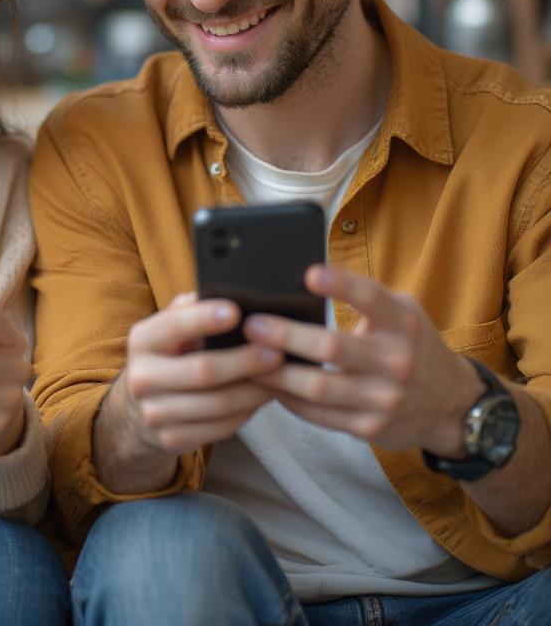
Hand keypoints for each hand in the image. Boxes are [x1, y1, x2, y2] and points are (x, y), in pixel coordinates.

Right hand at [117, 292, 282, 456]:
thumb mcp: (169, 328)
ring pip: (217, 404)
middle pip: (203, 371)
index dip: (205, 319)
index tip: (236, 311)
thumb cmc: (169, 355)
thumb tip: (230, 292)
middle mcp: (141, 378)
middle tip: (277, 352)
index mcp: (142, 341)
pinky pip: (220, 428)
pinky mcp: (171, 440)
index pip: (173, 326)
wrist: (139, 408)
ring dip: (254, 390)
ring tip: (279, 377)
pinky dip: (246, 412)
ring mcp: (154, 413)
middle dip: (245, 361)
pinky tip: (261, 397)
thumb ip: (191, 309)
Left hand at [247, 265, 479, 453]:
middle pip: (331, 347)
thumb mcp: (402, 313)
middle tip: (252, 326)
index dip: (340, 284)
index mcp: (401, 322)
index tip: (309, 274)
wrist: (454, 406)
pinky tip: (268, 385)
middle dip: (285, 336)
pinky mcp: (371, 427)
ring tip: (247, 359)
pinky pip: (319, 415)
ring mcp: (384, 397)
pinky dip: (288, 400)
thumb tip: (307, 278)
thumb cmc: (412, 345)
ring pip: (318, 387)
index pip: (371, 298)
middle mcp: (396, 359)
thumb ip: (364, 297)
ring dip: (276, 374)